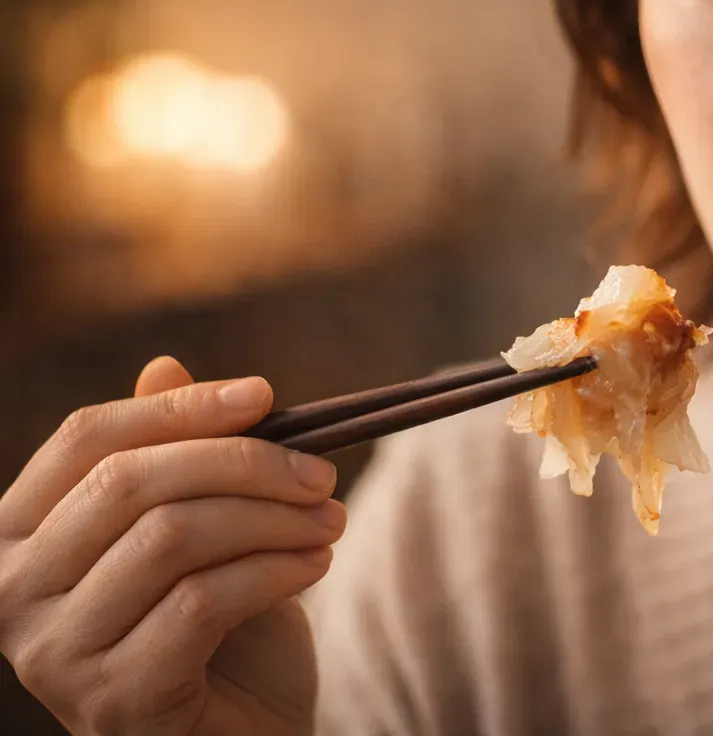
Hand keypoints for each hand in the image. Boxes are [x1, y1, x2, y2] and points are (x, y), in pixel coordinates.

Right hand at [0, 357, 345, 734]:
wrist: (243, 735)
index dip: (180, 407)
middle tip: (321, 472)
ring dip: (271, 517)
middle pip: (128, 483)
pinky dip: (274, 570)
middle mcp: (12, 596)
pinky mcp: (112, 702)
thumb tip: (165, 364)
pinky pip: (202, 603)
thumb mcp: (200, 527)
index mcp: (19, 535)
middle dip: (243, 462)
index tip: (267, 393)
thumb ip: (174, 454)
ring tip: (330, 521)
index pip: (86, 440)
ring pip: (170, 539)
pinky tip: (315, 565)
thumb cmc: (219, 628)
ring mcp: (53, 656)